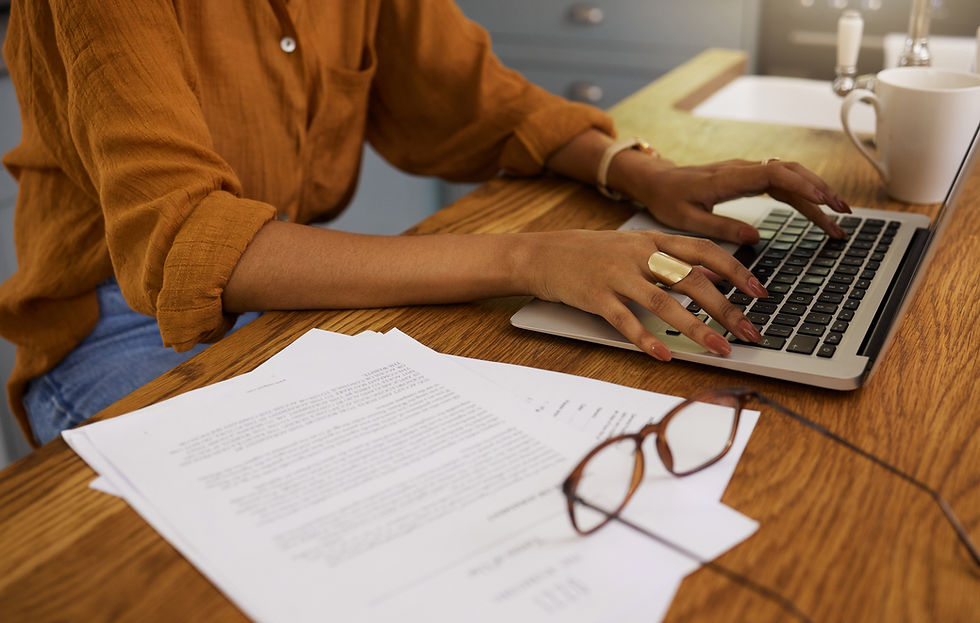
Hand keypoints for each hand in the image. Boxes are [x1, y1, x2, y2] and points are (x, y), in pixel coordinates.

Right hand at [521, 229, 766, 360]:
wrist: (543, 253)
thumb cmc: (592, 252)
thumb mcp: (636, 246)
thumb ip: (673, 257)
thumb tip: (713, 271)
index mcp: (654, 240)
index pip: (704, 251)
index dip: (736, 270)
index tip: (760, 292)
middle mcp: (639, 256)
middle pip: (692, 281)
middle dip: (726, 309)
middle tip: (750, 332)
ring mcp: (617, 276)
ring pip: (664, 303)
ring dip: (696, 328)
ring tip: (719, 349)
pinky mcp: (596, 297)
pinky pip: (626, 321)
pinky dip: (646, 339)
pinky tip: (665, 355)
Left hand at [626, 158, 850, 242]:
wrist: (657, 181)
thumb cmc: (668, 200)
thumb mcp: (687, 220)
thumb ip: (720, 227)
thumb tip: (755, 238)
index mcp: (727, 178)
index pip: (773, 174)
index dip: (800, 184)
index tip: (822, 200)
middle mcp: (742, 170)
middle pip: (791, 172)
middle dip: (820, 191)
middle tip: (843, 214)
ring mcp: (747, 172)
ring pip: (791, 176)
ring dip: (817, 193)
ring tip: (840, 216)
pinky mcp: (749, 178)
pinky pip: (782, 182)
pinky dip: (802, 194)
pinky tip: (818, 210)